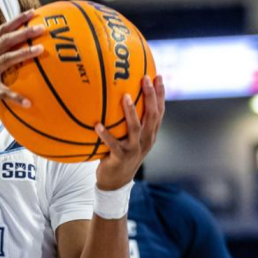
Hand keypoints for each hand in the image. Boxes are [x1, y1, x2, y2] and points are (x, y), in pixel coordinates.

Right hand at [0, 10, 44, 118]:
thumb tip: (16, 51)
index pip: (2, 30)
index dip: (17, 20)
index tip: (33, 12)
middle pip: (6, 40)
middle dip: (24, 32)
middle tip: (41, 27)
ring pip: (5, 59)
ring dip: (24, 53)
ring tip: (41, 50)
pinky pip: (2, 92)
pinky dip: (15, 97)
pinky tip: (28, 103)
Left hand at [95, 75, 164, 190]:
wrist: (116, 181)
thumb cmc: (121, 153)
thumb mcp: (130, 137)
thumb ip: (129, 120)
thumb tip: (119, 94)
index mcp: (150, 134)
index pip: (159, 111)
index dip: (160, 94)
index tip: (158, 76)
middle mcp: (146, 140)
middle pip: (152, 115)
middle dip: (150, 96)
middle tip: (144, 78)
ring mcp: (134, 149)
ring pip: (136, 128)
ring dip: (131, 112)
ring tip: (124, 97)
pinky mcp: (120, 158)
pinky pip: (113, 144)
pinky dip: (105, 135)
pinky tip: (97, 125)